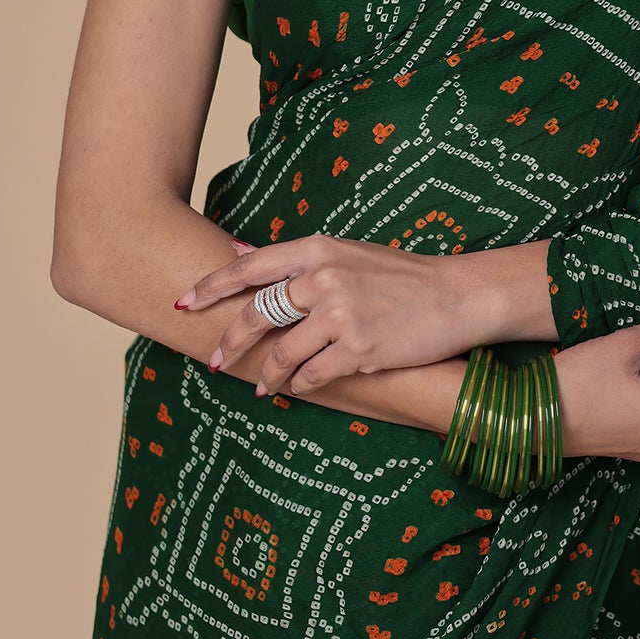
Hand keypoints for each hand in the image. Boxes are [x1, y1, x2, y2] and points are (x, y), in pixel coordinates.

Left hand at [177, 233, 481, 394]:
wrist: (455, 295)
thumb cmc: (400, 275)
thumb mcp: (347, 253)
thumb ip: (296, 260)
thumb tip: (238, 254)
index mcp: (319, 249)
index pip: (250, 267)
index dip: (211, 286)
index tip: (184, 303)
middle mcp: (325, 278)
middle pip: (258, 314)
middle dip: (231, 342)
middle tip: (216, 361)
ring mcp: (341, 313)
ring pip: (283, 352)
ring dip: (268, 374)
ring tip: (263, 386)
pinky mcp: (359, 347)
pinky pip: (313, 375)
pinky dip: (301, 385)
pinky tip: (298, 389)